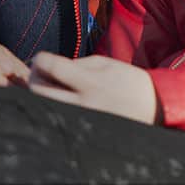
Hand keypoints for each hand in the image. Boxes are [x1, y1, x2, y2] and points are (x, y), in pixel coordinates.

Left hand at [26, 52, 157, 124]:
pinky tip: (57, 96)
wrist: (150, 107)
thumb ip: (74, 64)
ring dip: (39, 92)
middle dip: (34, 76)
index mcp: (90, 83)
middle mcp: (82, 103)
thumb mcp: (104, 64)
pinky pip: (55, 115)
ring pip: (43, 106)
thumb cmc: (127, 81)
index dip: (40, 59)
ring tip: (48, 83)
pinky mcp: (79, 127)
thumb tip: (47, 68)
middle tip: (39, 70)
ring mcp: (80, 118)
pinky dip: (50, 104)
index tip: (41, 57)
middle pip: (39, 91)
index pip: (53, 68)